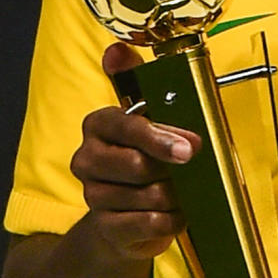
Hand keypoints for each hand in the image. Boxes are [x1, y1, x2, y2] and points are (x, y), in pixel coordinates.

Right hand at [71, 43, 199, 261]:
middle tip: (190, 168)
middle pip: (136, 165)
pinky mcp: (105, 227)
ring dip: (174, 195)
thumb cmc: (144, 154)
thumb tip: (115, 50)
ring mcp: (93, 194)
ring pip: (145, 196)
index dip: (159, 137)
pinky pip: (146, 223)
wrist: (128, 212)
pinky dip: (169, 218)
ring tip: (182, 190)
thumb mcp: (147, 113)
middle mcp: (87, 158)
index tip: (188, 148)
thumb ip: (135, 76)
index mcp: (98, 124)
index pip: (126, 126)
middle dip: (171, 169)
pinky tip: (176, 212)